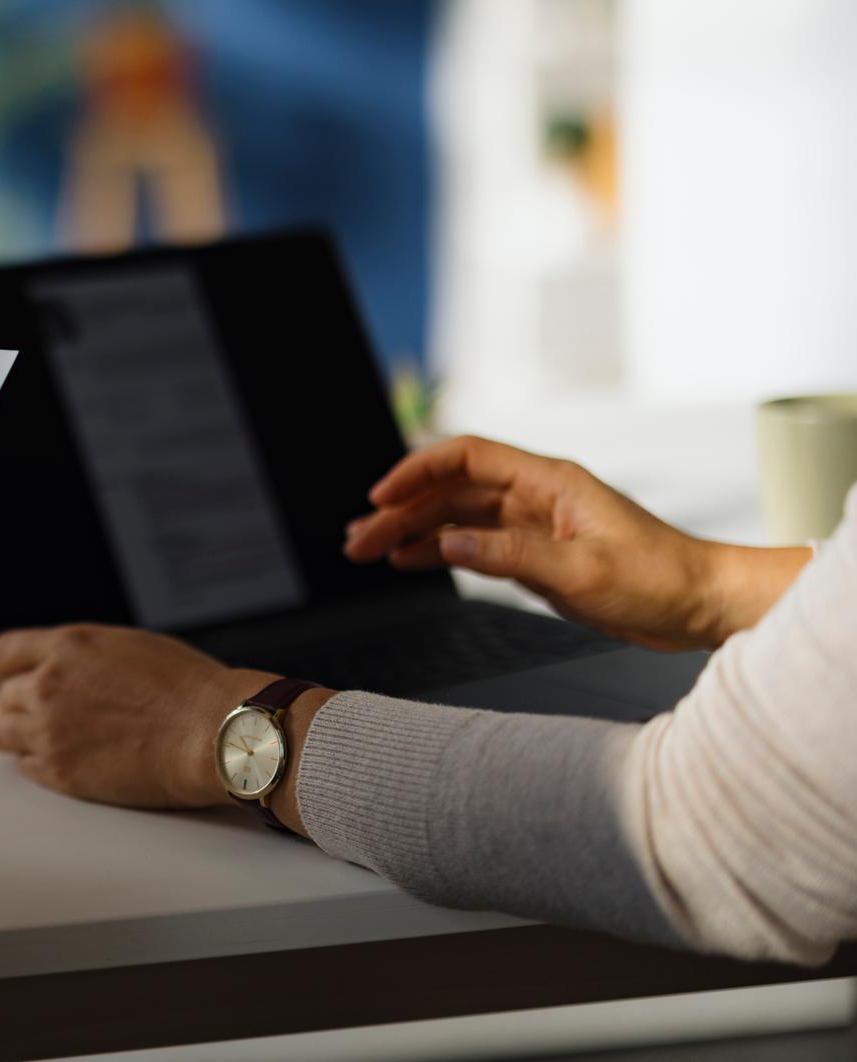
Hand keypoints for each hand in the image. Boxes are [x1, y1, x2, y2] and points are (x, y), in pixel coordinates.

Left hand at [0, 624, 282, 810]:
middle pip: (3, 698)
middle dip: (15, 706)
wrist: (213, 733)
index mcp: (68, 647)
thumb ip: (84, 657)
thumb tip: (64, 669)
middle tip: (32, 717)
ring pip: (4, 734)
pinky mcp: (60, 771)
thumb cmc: (188, 690)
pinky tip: (66, 762)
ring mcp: (50, 730)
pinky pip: (27, 768)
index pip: (4, 652)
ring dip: (19, 736)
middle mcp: (49, 685)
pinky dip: (39, 765)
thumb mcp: (129, 647)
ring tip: (48, 741)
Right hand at [343, 435, 807, 650]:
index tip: (379, 498)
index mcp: (550, 482)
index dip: (417, 471)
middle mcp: (537, 496)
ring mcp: (535, 524)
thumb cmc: (660, 580)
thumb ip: (511, 555)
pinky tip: (410, 560)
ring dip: (412, 531)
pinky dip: (439, 549)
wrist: (704, 604)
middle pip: (451, 491)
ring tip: (368, 550)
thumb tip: (447, 541)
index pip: (466, 458)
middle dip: (400, 511)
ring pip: (456, 517)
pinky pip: (475, 543)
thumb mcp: (583, 572)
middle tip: (359, 541)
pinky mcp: (538, 554)